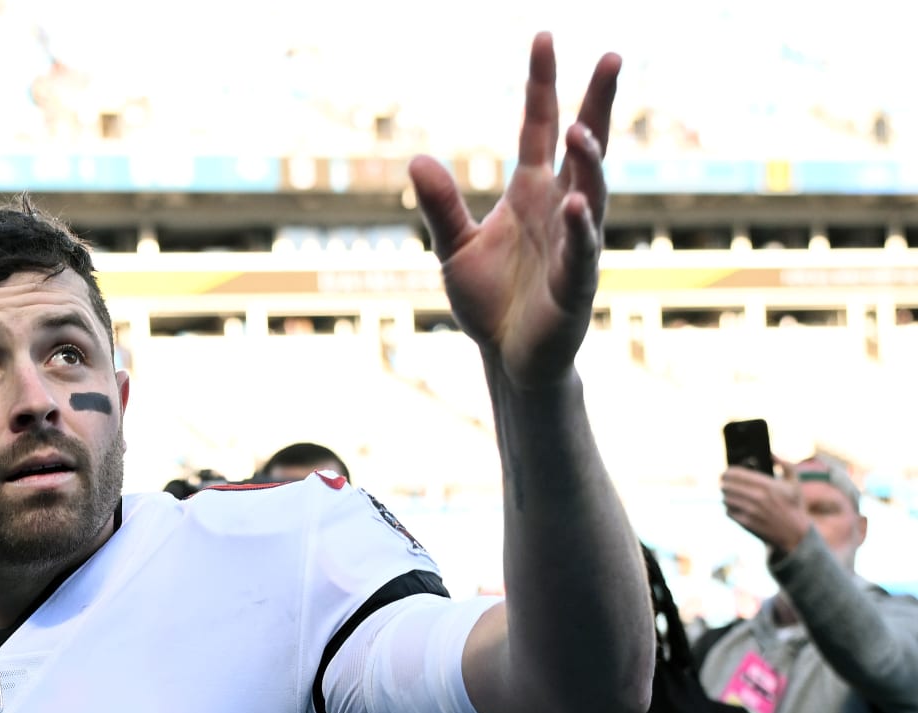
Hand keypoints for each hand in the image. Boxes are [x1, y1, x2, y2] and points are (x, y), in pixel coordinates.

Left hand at [410, 33, 620, 389]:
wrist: (507, 357)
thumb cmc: (489, 300)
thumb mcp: (454, 247)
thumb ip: (440, 205)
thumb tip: (417, 159)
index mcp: (531, 191)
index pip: (540, 127)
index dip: (542, 84)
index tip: (544, 36)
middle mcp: (560, 207)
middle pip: (584, 147)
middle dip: (599, 103)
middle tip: (613, 57)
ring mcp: (574, 243)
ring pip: (591, 193)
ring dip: (589, 163)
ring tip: (583, 129)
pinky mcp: (576, 283)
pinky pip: (581, 251)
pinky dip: (580, 229)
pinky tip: (577, 205)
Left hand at [721, 458, 809, 554]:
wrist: (795, 534)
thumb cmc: (795, 506)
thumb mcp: (795, 483)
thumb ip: (786, 465)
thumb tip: (772, 454)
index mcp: (768, 485)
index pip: (736, 474)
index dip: (728, 472)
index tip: (727, 472)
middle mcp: (758, 498)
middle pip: (727, 485)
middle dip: (724, 482)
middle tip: (724, 482)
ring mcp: (751, 511)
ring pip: (726, 498)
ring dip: (726, 494)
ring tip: (729, 492)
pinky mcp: (746, 523)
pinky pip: (728, 511)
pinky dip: (729, 507)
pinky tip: (735, 505)